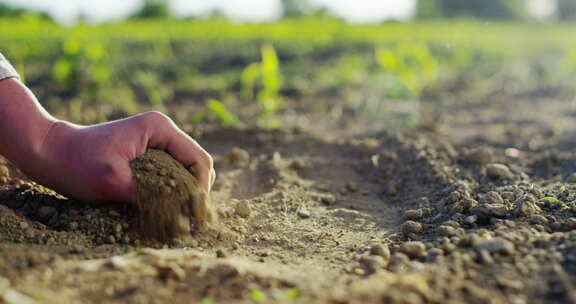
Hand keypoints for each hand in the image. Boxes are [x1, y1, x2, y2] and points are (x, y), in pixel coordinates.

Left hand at [21, 111, 214, 203]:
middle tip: (192, 224)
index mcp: (160, 129)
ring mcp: (156, 142)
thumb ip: (149, 197)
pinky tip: (166, 211)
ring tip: (182, 221)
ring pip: (186, 171)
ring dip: (186, 195)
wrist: (49, 151)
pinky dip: (172, 192)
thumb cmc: (78, 163)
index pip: (199, 161)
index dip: (201, 191)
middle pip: (197, 166)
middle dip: (197, 194)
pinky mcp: (148, 153)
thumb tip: (179, 219)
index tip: (195, 218)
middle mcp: (163, 132)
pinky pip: (172, 174)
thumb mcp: (114, 183)